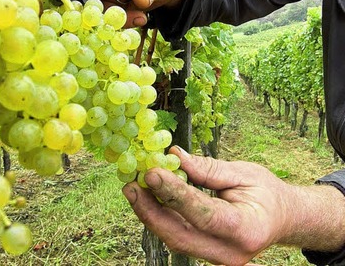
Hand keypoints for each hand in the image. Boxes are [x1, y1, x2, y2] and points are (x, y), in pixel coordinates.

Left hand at [123, 147, 344, 265]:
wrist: (280, 218)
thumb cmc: (265, 193)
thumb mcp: (243, 173)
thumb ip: (207, 169)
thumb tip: (172, 156)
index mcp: (247, 229)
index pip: (204, 214)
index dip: (175, 194)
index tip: (152, 173)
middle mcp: (231, 252)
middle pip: (180, 235)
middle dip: (151, 211)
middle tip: (131, 185)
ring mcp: (217, 258)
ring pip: (174, 238)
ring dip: (150, 214)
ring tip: (133, 188)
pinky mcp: (204, 254)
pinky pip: (176, 236)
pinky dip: (159, 217)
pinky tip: (146, 198)